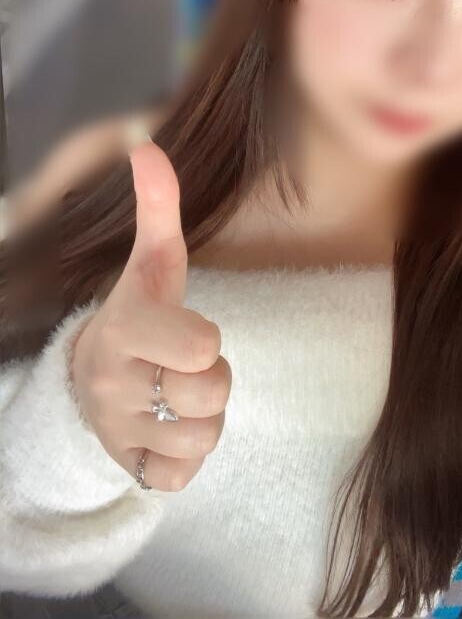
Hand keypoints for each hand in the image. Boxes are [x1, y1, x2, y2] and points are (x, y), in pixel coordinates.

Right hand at [71, 138, 230, 491]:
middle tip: (183, 367)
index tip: (187, 335)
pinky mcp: (130, 469)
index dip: (206, 340)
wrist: (90, 380)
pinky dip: (185, 457)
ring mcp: (120, 433)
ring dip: (203, 418)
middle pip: (211, 394)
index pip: (200, 348)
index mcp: (123, 332)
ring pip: (204, 438)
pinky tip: (167, 431)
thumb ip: (158, 209)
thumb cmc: (139, 316)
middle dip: (210, 380)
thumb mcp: (152, 264)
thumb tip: (148, 145)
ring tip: (176, 397)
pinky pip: (183, 477)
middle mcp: (114, 386)